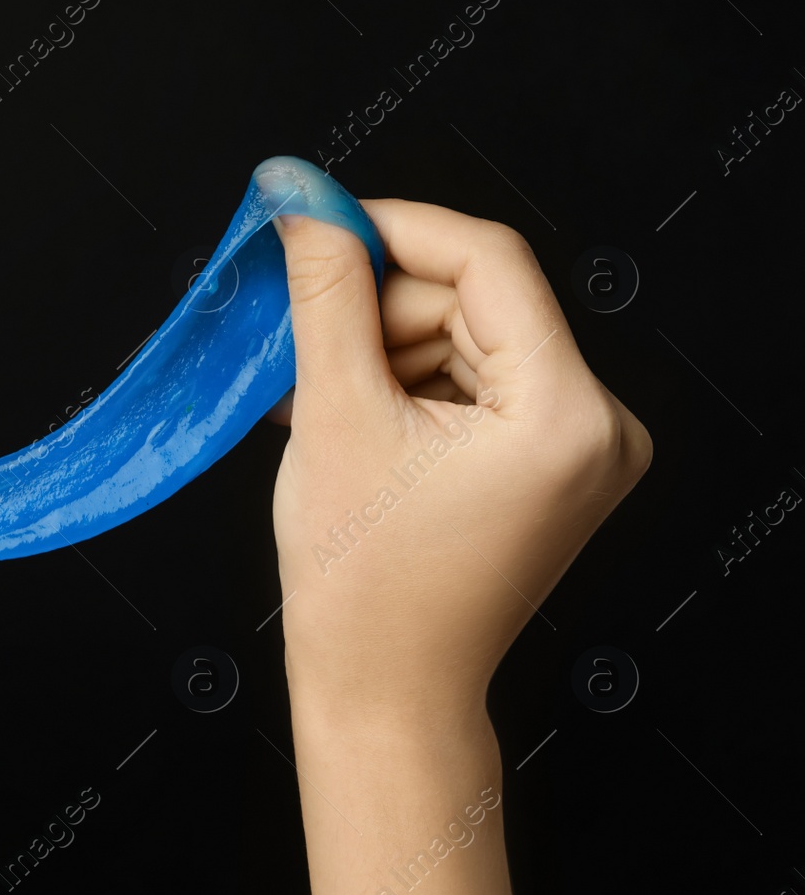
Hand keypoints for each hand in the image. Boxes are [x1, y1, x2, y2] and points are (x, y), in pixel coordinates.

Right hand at [268, 201, 651, 724]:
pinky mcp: (549, 465)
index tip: (317, 221)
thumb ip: (326, 294)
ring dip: (380, 350)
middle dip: (377, 307)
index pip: (489, 261)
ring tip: (311, 398)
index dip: (393, 227)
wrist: (382, 693)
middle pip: (476, 302)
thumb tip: (304, 201)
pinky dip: (402, 386)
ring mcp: (578, 449)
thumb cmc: (362, 586)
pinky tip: (344, 412)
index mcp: (568, 414)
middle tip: (294, 333)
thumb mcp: (333, 417)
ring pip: (467, 339)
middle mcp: (599, 425)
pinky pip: (473, 384)